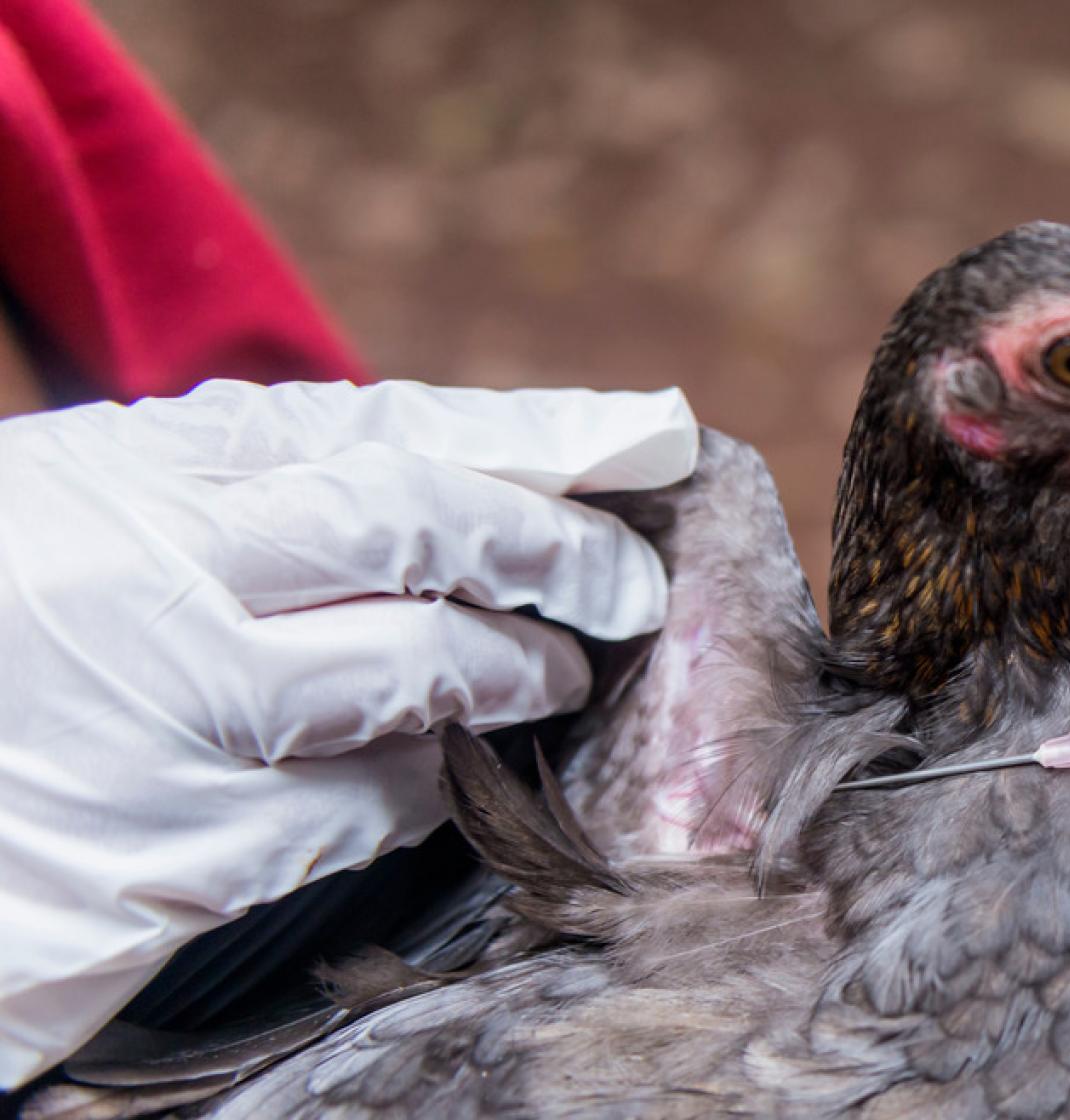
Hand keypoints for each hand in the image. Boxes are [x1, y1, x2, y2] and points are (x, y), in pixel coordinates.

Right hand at [0, 379, 697, 1085]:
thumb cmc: (0, 640)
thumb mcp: (85, 513)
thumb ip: (242, 488)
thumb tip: (472, 471)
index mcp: (129, 474)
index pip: (373, 428)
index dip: (531, 435)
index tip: (645, 439)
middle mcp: (147, 577)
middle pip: (412, 527)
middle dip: (555, 548)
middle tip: (630, 582)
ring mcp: (157, 716)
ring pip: (408, 677)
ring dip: (510, 676)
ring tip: (557, 676)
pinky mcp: (159, 858)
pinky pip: (351, 809)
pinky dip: (423, 785)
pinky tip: (446, 774)